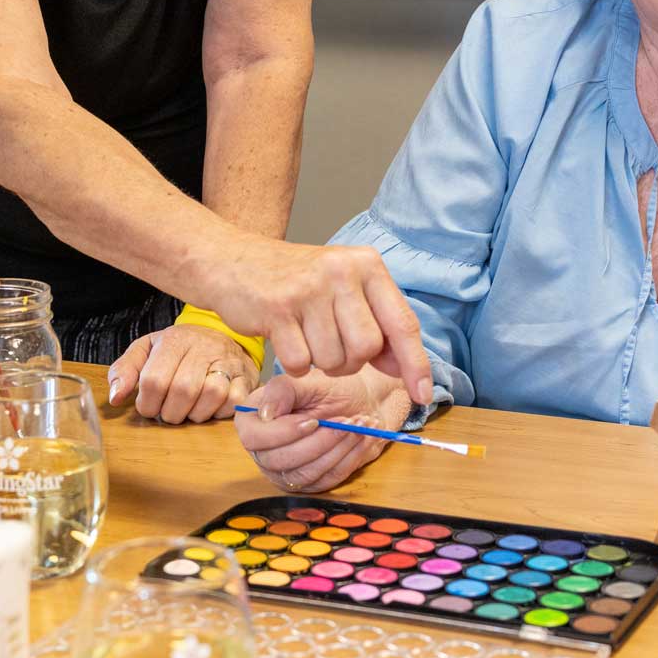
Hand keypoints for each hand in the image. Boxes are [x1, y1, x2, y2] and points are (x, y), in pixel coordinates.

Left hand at [107, 324, 256, 423]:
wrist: (220, 337)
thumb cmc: (178, 350)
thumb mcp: (146, 351)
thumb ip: (125, 370)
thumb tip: (115, 398)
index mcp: (174, 339)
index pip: (154, 380)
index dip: (147, 404)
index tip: (148, 407)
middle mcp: (203, 346)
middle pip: (183, 390)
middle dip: (170, 412)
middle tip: (168, 412)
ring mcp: (228, 360)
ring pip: (211, 395)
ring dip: (195, 414)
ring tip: (188, 410)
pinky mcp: (246, 376)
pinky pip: (233, 401)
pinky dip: (218, 412)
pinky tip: (209, 408)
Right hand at [202, 239, 433, 404]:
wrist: (234, 262)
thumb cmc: (296, 282)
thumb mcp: (343, 291)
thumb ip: (376, 325)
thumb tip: (403, 369)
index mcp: (366, 264)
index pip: (402, 323)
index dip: (415, 364)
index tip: (423, 394)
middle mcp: (341, 271)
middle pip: (367, 348)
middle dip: (351, 361)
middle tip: (329, 343)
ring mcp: (308, 289)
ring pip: (334, 360)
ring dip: (320, 362)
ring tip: (304, 334)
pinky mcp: (277, 309)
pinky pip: (301, 363)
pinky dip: (295, 363)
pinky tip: (285, 337)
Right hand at [234, 369, 410, 493]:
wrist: (360, 402)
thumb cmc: (330, 387)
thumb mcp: (307, 381)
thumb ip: (282, 390)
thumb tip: (265, 413)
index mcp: (254, 420)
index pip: (253, 438)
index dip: (282, 433)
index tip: (313, 420)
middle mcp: (264, 450)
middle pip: (279, 461)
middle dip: (318, 442)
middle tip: (345, 421)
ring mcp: (285, 471)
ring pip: (305, 473)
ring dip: (336, 449)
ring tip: (358, 425)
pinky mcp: (309, 483)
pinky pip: (327, 479)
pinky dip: (348, 458)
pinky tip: (361, 438)